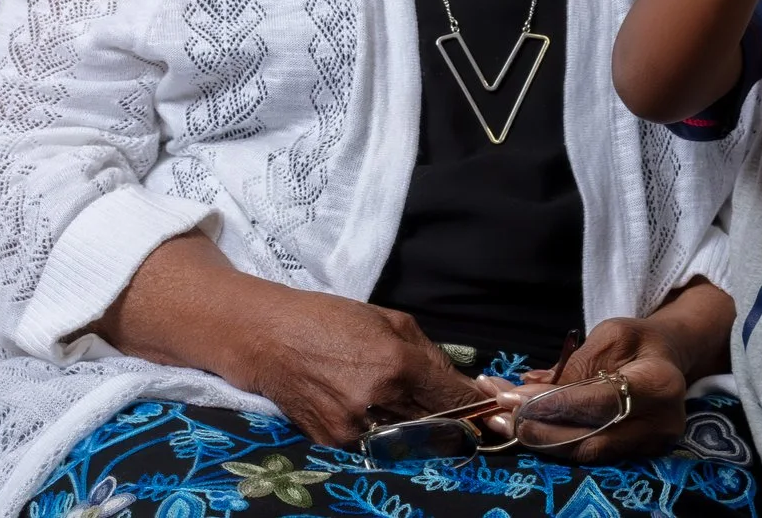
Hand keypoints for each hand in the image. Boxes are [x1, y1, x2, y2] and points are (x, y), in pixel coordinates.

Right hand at [235, 290, 486, 448]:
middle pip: (435, 424)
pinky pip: (374, 442)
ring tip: (428, 416)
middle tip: (474, 420)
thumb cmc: (332, 319)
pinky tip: (383, 415)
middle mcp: (376, 400)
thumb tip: (464, 384)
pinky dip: (387, 431)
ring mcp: (352, 426)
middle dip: (457, 422)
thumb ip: (430, 356)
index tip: (493, 411)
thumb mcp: (390, 321)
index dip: (477, 407)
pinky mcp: (332, 440)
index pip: (452, 398)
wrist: (268, 338)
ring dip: (424, 430)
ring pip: (407, 438)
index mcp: (395, 364)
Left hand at [487, 315, 690, 462]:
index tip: (510, 397)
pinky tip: (529, 430)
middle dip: (538, 430)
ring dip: (540, 441)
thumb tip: (526, 388)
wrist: (670, 358)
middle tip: (499, 417)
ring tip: (505, 424)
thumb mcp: (609, 336)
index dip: (551, 403)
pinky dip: (556, 444)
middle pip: (589, 440)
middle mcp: (659, 424)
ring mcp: (651, 446)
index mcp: (658, 383)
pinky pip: (590, 455)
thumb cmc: (639, 341)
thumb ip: (572, 365)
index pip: (598, 402)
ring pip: (586, 454)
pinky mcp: (639, 457)